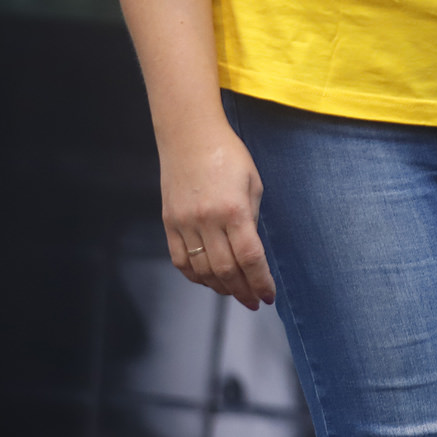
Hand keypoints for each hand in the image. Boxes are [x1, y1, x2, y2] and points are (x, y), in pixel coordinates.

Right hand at [160, 121, 274, 309]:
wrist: (190, 136)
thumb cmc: (228, 155)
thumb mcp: (253, 184)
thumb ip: (252, 219)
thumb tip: (250, 251)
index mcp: (234, 210)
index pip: (250, 258)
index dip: (260, 281)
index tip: (268, 296)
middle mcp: (207, 221)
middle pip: (226, 270)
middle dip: (243, 291)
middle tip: (253, 301)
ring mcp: (184, 224)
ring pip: (202, 270)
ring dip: (220, 287)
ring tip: (235, 292)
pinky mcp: (168, 223)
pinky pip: (180, 260)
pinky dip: (195, 276)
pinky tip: (208, 281)